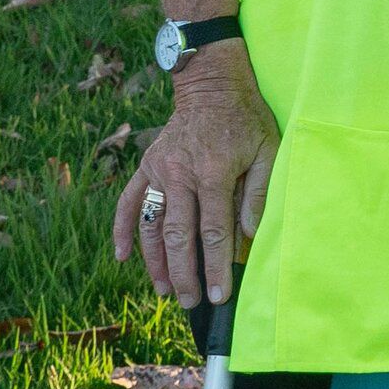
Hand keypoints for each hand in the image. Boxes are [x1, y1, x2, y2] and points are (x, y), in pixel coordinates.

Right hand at [111, 48, 277, 309]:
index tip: (220, 295)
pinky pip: (127, 203)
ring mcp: (158, 172)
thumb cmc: (246, 119)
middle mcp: (180, 176)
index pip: (215, 231)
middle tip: (190, 302)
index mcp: (213, 173)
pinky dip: (121, 231)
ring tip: (162, 290)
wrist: (212, 85)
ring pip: (152, 226)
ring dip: (155, 262)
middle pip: (180, 237)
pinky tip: (121, 258)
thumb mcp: (267, 149)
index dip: (217, 266)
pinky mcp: (145, 167)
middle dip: (184, 274)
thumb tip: (249, 235)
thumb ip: (259, 192)